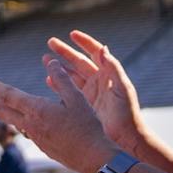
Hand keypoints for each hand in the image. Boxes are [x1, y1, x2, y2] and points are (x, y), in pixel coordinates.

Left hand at [0, 57, 114, 172]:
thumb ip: (62, 80)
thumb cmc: (88, 127)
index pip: (9, 95)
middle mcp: (31, 125)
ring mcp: (35, 138)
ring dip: (1, 112)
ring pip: (13, 121)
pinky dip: (20, 122)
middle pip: (2, 111)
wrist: (93, 159)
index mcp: (38, 110)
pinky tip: (24, 120)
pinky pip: (27, 130)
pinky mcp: (43, 147)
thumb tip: (50, 63)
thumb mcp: (77, 99)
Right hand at [46, 31, 145, 152]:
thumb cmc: (128, 113)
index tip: (72, 34)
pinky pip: (68, 90)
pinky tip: (48, 79)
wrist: (126, 137)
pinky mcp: (83, 104)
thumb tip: (103, 48)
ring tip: (45, 58)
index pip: (95, 52)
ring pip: (71, 74)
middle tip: (50, 42)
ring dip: (59, 66)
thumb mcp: (122, 89)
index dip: (84, 42)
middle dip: (65, 51)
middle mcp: (98, 80)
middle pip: (79, 61)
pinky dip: (58, 84)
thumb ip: (114, 68)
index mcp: (108, 73)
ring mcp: (90, 92)